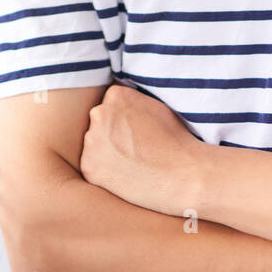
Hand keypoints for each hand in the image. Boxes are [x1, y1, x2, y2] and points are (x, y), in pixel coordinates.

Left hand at [80, 81, 205, 215]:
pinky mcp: (89, 168)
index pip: (111, 104)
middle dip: (111, 132)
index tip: (137, 130)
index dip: (124, 118)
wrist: (182, 175)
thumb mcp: (155, 106)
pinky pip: (92, 168)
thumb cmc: (175, 140)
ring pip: (94, 145)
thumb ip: (133, 101)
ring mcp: (92, 142)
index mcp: (115, 95)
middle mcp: (99, 114)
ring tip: (131, 162)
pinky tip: (125, 175)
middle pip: (100, 122)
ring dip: (106, 152)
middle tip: (133, 147)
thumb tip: (122, 103)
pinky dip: (105, 173)